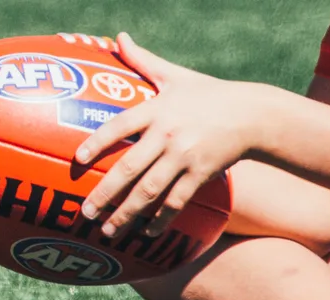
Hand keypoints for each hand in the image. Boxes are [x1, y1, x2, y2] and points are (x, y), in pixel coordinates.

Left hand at [75, 33, 274, 237]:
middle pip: (129, 167)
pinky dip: (161, 219)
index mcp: (156, 109)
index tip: (77, 160)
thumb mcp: (174, 74)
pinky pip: (177, 201)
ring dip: (127, 214)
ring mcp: (184, 156)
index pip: (119, 126)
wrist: (251, 113)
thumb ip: (142, 59)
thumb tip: (118, 36)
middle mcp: (167, 134)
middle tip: (85, 212)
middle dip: (105, 193)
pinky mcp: (201, 174)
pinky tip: (147, 233)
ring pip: (150, 191)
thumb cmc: (207, 93)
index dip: (97, 142)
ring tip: (108, 231)